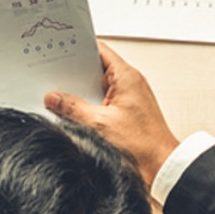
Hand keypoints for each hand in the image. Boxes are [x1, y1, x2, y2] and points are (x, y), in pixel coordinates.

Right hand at [44, 41, 178, 185]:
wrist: (161, 166)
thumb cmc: (142, 144)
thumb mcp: (98, 123)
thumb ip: (72, 108)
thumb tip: (53, 98)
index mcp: (126, 77)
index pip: (99, 51)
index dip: (78, 48)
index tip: (59, 49)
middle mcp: (128, 83)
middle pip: (95, 68)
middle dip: (74, 73)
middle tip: (54, 76)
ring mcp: (127, 97)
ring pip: (96, 86)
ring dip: (80, 91)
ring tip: (61, 97)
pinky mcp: (124, 111)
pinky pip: (100, 101)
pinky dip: (87, 104)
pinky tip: (74, 112)